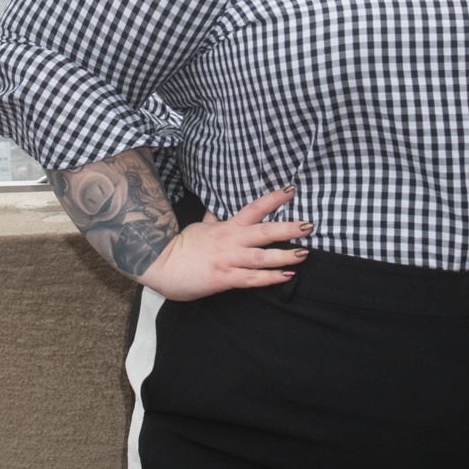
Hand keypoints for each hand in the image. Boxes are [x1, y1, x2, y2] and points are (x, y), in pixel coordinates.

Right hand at [144, 188, 310, 299]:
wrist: (159, 263)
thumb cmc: (180, 246)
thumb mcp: (199, 227)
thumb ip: (213, 219)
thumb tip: (216, 208)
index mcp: (227, 227)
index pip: (254, 208)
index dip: (274, 199)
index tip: (292, 190)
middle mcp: (231, 240)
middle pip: (265, 231)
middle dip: (288, 228)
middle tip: (309, 226)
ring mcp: (229, 259)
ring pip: (262, 256)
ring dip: (285, 255)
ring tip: (304, 253)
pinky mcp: (224, 278)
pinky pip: (252, 278)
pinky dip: (270, 278)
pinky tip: (286, 276)